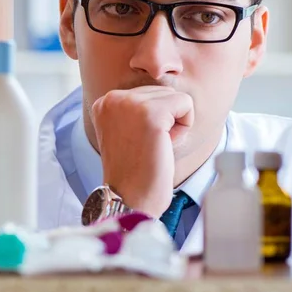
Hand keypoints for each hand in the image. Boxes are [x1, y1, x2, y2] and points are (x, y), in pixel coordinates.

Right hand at [90, 86, 193, 217]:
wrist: (129, 200)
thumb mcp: (125, 129)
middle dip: (165, 120)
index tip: (137, 143)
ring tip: (155, 147)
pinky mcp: (152, 114)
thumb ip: (136, 108)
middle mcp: (114, 98)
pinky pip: (186, 103)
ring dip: (174, 124)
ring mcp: (132, 104)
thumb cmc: (134, 171)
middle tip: (147, 147)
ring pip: (176, 96)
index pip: (148, 92)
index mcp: (106, 101)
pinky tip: (166, 146)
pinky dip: (184, 127)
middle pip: (162, 91)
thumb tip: (167, 93)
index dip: (152, 120)